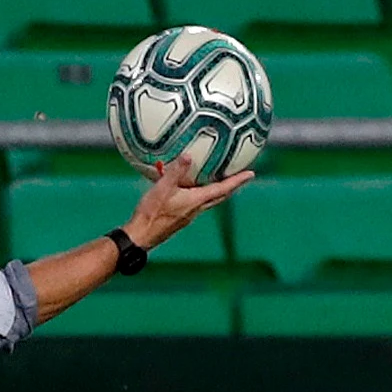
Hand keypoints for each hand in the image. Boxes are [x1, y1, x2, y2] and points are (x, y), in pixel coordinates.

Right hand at [123, 149, 254, 249]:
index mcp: (196, 201)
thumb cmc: (151, 213)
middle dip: (232, 186)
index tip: (251, 174)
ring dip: (217, 190)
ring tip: (219, 178)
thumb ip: (175, 171)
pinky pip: (196, 202)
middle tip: (241, 176)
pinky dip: (200, 193)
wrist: (141, 236)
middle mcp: (196, 209)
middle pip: (220, 196)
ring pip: (209, 200)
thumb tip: (189, 155)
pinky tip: (190, 187)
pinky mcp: (180, 217)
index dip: (237, 181)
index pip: (222, 189)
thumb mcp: (162, 188)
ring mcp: (189, 215)